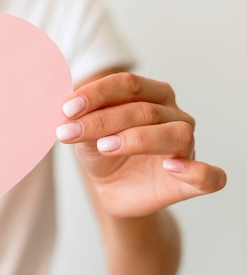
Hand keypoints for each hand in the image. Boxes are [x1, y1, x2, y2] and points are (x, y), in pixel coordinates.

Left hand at [56, 72, 225, 217]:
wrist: (111, 190)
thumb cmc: (101, 152)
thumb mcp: (85, 133)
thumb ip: (81, 118)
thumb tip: (64, 109)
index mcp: (151, 95)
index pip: (128, 84)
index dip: (96, 93)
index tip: (66, 109)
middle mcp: (174, 116)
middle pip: (145, 110)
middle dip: (103, 120)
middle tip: (69, 132)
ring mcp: (186, 147)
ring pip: (176, 134)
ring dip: (138, 139)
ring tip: (104, 147)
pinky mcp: (192, 181)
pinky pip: (210, 176)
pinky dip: (196, 171)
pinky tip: (172, 167)